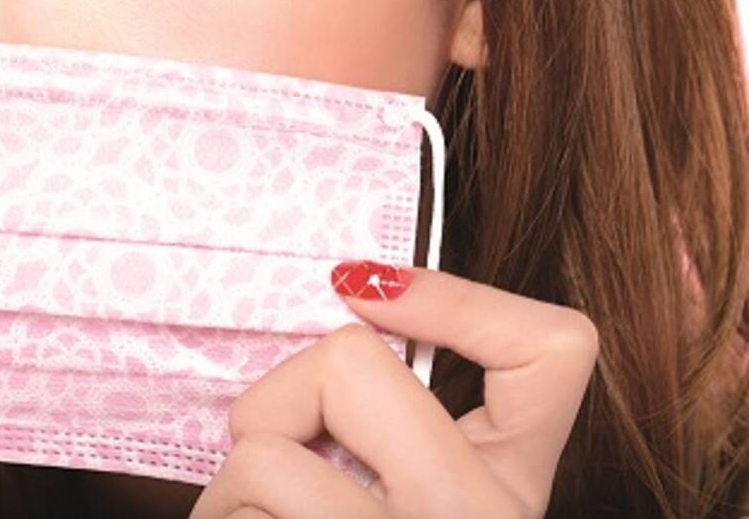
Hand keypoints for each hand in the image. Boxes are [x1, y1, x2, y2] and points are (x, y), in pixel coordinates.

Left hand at [188, 261, 599, 518]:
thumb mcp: (408, 503)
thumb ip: (390, 428)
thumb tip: (345, 296)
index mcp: (506, 492)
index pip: (552, 350)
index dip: (457, 296)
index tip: (366, 288)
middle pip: (344, 360)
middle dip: (278, 402)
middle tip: (279, 456)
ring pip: (263, 453)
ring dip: (232, 492)